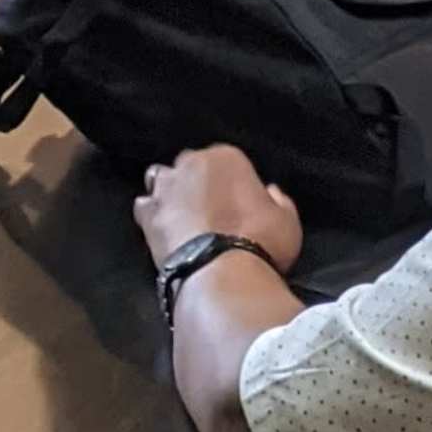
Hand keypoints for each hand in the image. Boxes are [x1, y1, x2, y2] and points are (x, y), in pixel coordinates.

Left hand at [135, 146, 304, 280]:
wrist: (223, 274)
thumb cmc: (261, 241)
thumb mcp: (286, 220)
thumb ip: (277, 201)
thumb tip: (271, 193)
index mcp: (226, 157)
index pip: (226, 160)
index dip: (230, 181)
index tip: (236, 201)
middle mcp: (191, 164)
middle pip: (190, 165)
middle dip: (196, 181)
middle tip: (209, 209)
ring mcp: (165, 189)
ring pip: (161, 179)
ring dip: (169, 192)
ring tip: (182, 215)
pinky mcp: (148, 216)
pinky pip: (145, 206)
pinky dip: (151, 214)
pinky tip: (163, 228)